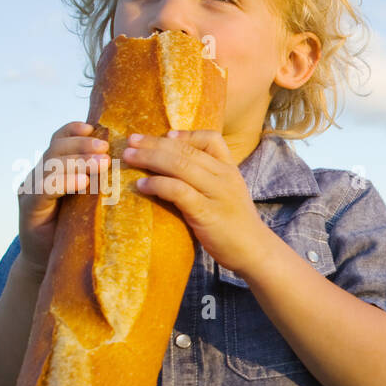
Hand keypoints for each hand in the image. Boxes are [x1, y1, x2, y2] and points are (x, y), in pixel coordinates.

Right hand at [18, 121, 109, 276]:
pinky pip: (45, 189)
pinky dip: (65, 182)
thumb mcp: (93, 203)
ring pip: (51, 165)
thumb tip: (136, 166)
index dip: (75, 131)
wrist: (52, 262)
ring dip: (77, 161)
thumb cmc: (79, 231)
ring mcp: (32, 190)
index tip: (95, 128)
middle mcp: (40, 175)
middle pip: (57, 149)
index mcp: (55, 169)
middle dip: (82, 145)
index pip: (60, 140)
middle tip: (106, 148)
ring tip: (101, 163)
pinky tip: (82, 182)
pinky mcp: (29, 208)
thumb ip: (102, 183)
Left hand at [119, 130, 271, 277]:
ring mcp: (217, 193)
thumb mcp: (228, 194)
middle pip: (186, 150)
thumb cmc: (236, 225)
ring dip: (150, 159)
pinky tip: (142, 186)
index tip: (165, 135)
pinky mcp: (207, 212)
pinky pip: (177, 190)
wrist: (255, 252)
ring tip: (130, 158)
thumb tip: (175, 170)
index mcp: (230, 169)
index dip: (185, 134)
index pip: (211, 139)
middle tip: (131, 141)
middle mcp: (224, 176)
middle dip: (154, 143)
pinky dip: (156, 184)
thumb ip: (209, 180)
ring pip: (179, 165)